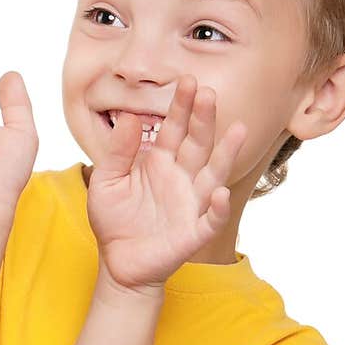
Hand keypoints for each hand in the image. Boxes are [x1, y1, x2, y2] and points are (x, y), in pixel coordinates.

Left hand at [86, 76, 247, 291]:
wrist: (117, 262)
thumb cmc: (113, 220)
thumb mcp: (105, 181)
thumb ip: (117, 151)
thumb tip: (129, 117)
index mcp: (159, 161)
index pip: (174, 128)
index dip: (182, 107)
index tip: (188, 82)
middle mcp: (181, 177)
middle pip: (197, 143)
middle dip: (204, 119)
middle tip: (208, 93)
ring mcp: (191, 203)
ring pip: (214, 175)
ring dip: (227, 154)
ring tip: (239, 130)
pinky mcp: (193, 232)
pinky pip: (211, 219)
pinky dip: (218, 208)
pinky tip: (220, 194)